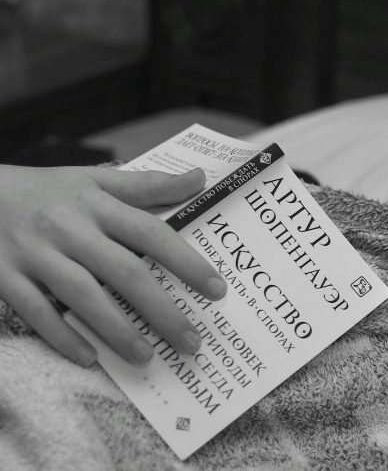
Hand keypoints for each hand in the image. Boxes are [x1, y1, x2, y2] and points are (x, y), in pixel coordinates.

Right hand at [0, 165, 225, 366]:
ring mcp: (36, 254)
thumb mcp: (94, 179)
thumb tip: (200, 179)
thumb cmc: (45, 190)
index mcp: (97, 204)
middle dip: (162, 310)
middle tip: (191, 341)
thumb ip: (147, 184)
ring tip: (147, 356)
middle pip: (124, 272)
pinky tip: (89, 357)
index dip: (187, 262)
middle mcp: (70, 229)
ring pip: (83, 295)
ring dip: (117, 330)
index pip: (152, 233)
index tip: (217, 290)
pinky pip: (35, 311)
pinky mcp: (5, 276)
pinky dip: (62, 336)